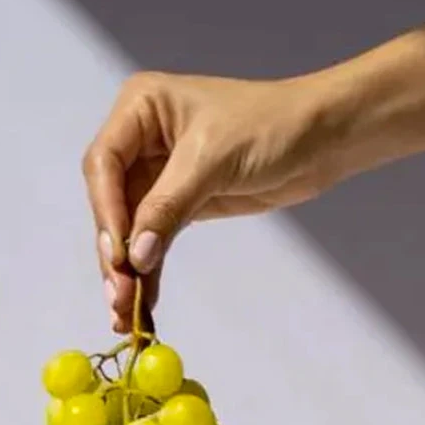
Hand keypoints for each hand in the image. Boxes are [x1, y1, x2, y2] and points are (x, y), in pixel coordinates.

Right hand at [82, 71, 338, 331]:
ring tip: (125, 315)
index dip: (107, 212)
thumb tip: (135, 256)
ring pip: (129, 230)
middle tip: (119, 297)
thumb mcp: (213, 160)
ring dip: (127, 272)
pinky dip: (149, 272)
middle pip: (110, 203)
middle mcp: (140, 140)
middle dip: (113, 252)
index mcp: (140, 108)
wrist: (321, 138)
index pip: (104, 164)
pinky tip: (145, 305)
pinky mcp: (179, 205)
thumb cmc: (270, 126)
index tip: (118, 255)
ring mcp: (157, 175)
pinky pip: (154, 242)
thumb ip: (168, 207)